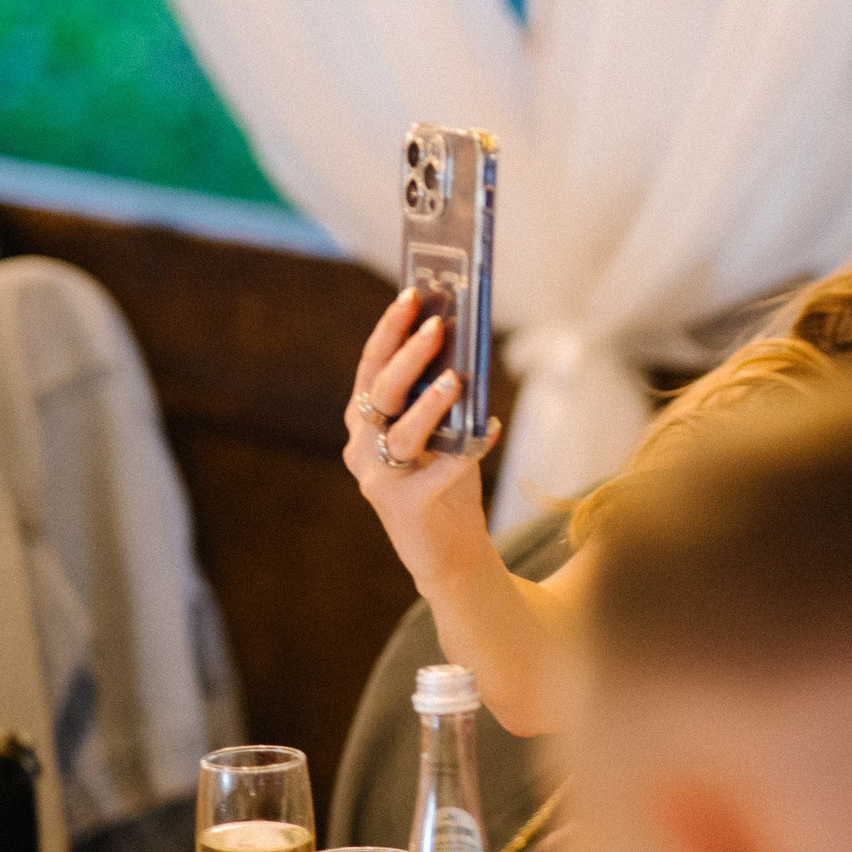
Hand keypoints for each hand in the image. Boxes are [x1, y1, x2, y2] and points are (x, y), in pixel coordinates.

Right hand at [342, 290, 501, 593]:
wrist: (450, 555)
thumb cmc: (447, 484)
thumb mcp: (442, 435)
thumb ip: (441, 400)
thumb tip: (464, 346)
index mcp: (365, 423)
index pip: (371, 367)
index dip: (389, 330)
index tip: (413, 296)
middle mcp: (361, 447)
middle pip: (380, 392)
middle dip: (408, 355)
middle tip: (437, 327)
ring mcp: (377, 478)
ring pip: (400, 432)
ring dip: (429, 402)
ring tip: (455, 378)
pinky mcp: (403, 507)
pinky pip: (437, 472)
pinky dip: (466, 450)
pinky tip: (490, 429)